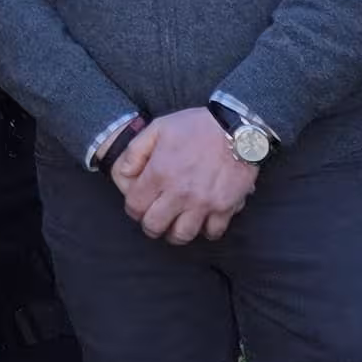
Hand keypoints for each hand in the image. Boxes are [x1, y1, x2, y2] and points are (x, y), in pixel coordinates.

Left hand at [113, 106, 259, 247]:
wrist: (237, 127)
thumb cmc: (196, 126)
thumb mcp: (158, 128)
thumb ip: (135, 152)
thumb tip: (124, 174)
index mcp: (160, 173)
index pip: (135, 207)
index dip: (133, 209)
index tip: (139, 205)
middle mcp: (180, 193)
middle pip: (154, 227)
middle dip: (150, 225)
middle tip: (155, 217)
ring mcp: (203, 203)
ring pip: (182, 235)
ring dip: (175, 232)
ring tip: (176, 222)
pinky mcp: (225, 207)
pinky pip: (212, 232)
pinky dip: (205, 230)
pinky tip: (202, 220)